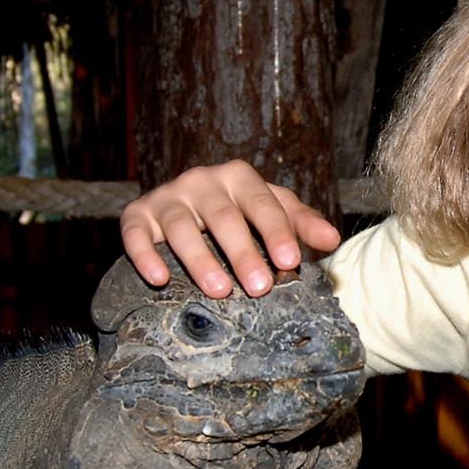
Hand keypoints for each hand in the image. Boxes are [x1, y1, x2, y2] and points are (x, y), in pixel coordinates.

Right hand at [119, 159, 341, 297]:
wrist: (187, 204)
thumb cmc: (240, 212)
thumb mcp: (274, 211)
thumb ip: (301, 224)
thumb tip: (333, 239)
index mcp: (239, 177)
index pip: (263, 204)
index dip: (277, 232)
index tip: (290, 262)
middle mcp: (202, 181)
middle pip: (223, 217)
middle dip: (243, 253)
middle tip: (260, 287)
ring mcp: (168, 197)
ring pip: (181, 227)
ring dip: (199, 259)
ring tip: (219, 291)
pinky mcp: (138, 215)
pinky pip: (135, 233)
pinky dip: (145, 255)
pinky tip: (159, 279)